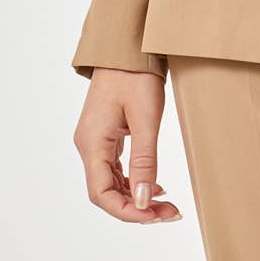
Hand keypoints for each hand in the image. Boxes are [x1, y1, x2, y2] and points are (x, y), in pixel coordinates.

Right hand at [73, 67, 182, 222]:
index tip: (155, 216)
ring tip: (167, 203)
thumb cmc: (135, 74)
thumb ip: (144, 161)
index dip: (127, 212)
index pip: (101, 195)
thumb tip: (142, 201)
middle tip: (170, 212)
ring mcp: (96, 139)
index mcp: (92, 143)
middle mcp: (88, 145)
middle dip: (137, 207)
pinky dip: (134, 180)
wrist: (128, 44)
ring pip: (112, 181)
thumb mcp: (146, 118)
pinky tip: (153, 184)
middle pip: (106, 192)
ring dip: (137, 195)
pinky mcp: (106, 133)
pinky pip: (115, 167)